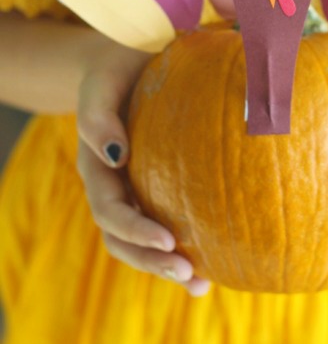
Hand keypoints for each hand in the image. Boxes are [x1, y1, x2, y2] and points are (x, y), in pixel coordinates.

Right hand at [76, 36, 209, 296]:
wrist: (130, 60)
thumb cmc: (116, 69)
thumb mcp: (102, 82)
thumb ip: (98, 115)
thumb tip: (114, 154)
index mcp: (97, 167)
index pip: (110, 210)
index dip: (135, 230)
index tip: (168, 240)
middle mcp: (114, 185)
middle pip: (123, 239)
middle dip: (152, 261)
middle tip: (188, 273)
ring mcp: (136, 188)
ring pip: (143, 240)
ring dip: (166, 266)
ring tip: (200, 283)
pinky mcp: (159, 185)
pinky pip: (167, 220)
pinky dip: (185, 247)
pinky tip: (214, 263)